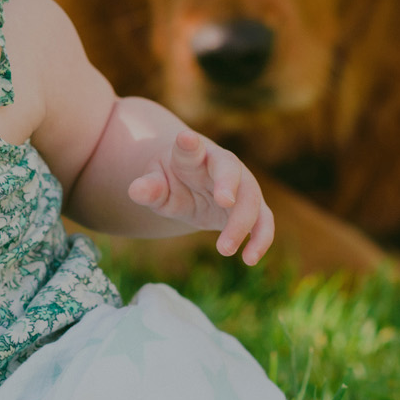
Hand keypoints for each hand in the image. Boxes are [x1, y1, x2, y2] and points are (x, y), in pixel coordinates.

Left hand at [127, 131, 274, 263]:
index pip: (191, 147)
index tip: (186, 139)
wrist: (191, 181)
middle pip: (230, 169)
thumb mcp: (156, 182)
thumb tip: (136, 191)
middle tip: (224, 201)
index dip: (189, 144)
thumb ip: (149, 187)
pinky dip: (261, 239)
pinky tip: (250, 260)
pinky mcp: (252, 207)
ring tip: (225, 250)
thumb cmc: (171, 179)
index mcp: (193, 154)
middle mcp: (222, 164)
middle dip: (228, 183)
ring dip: (242, 224)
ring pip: (251, 198)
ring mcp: (241, 184)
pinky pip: (264, 221)